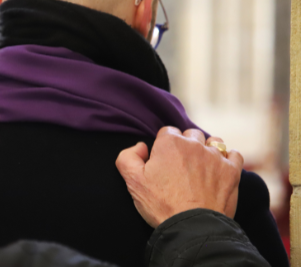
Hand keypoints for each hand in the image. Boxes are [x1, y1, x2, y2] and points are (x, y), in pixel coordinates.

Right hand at [115, 127, 243, 227]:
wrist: (192, 228)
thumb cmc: (161, 205)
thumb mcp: (132, 181)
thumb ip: (127, 157)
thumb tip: (141, 147)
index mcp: (169, 143)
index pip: (167, 132)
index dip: (163, 146)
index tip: (163, 161)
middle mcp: (194, 145)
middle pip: (190, 135)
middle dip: (186, 145)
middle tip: (181, 166)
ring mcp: (215, 157)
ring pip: (213, 142)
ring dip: (208, 149)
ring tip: (202, 165)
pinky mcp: (232, 171)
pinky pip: (234, 155)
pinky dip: (228, 160)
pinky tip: (221, 169)